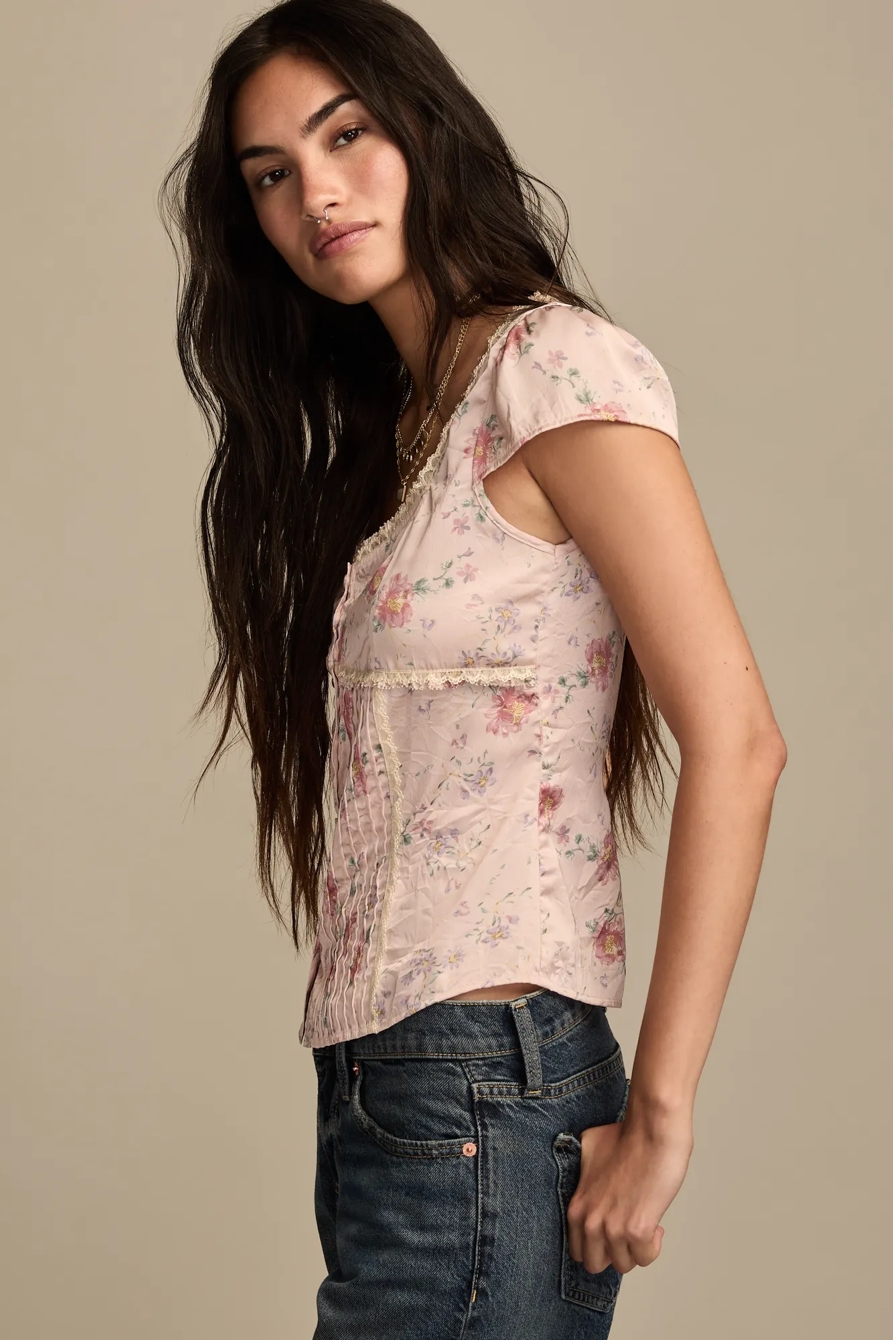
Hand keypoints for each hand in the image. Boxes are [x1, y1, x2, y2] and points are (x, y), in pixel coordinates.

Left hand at [566, 1109, 693, 1274]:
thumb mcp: (588, 1150)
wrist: (651, 1131)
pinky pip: (645, 1257)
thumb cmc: (626, 1136)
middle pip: (595, 1265)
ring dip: (636, 1247)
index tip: (612, 1230)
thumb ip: (582, 1174)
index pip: (577, 1251)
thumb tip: (589, 1179)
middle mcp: (590, 1221)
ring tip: (644, 1220)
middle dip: (614, 1252)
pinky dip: (653, 1244)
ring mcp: (612, 1228)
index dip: (597, 1244)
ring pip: (624, 1264)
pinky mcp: (637, 1231)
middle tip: (628, 1232)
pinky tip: (655, 1222)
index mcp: (577, 1207)